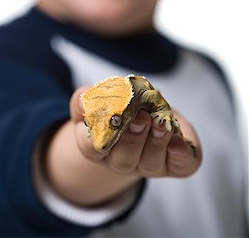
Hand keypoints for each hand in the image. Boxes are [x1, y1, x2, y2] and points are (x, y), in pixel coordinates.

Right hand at [70, 87, 201, 178]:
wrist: (148, 111)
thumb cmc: (118, 105)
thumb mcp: (99, 98)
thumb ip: (88, 96)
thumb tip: (84, 99)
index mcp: (98, 145)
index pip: (90, 146)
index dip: (96, 136)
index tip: (107, 118)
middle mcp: (121, 161)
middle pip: (123, 159)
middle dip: (132, 139)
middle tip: (141, 117)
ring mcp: (148, 165)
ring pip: (150, 163)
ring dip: (156, 142)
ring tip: (161, 123)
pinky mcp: (175, 163)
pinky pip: (179, 166)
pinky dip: (180, 155)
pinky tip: (178, 142)